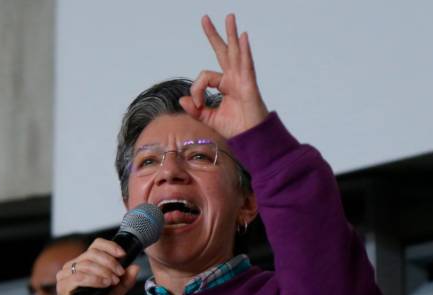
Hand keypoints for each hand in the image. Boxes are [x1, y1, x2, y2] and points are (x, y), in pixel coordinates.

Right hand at [56, 238, 139, 294]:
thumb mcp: (115, 292)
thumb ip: (126, 280)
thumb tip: (135, 267)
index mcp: (85, 262)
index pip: (96, 245)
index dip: (110, 246)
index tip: (122, 254)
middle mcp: (73, 265)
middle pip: (92, 253)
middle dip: (110, 262)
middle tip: (119, 274)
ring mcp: (66, 274)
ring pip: (86, 264)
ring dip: (103, 271)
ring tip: (113, 281)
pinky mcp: (63, 285)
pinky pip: (79, 277)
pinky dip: (94, 279)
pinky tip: (104, 284)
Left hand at [179, 13, 268, 138]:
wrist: (250, 138)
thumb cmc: (235, 128)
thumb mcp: (209, 118)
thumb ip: (195, 109)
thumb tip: (182, 99)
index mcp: (224, 84)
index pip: (203, 77)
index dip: (196, 89)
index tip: (196, 104)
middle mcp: (233, 78)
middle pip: (223, 52)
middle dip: (214, 35)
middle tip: (204, 18)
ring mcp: (242, 79)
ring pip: (235, 52)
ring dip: (231, 34)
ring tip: (229, 17)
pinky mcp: (249, 85)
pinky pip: (246, 64)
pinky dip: (245, 50)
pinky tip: (242, 36)